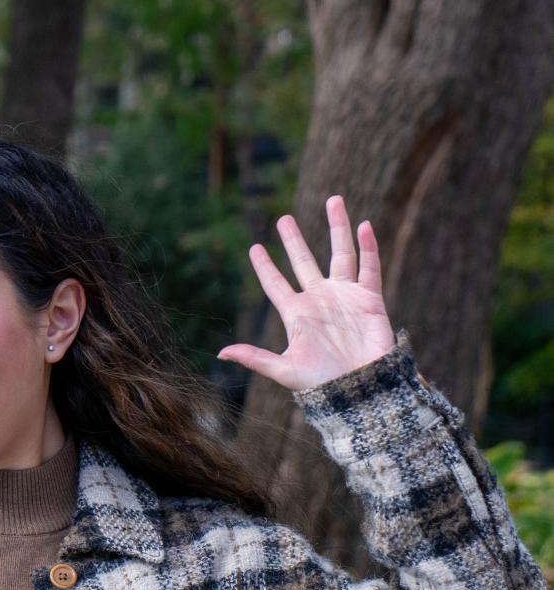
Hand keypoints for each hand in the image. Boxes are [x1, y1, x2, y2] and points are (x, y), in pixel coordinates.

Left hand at [216, 195, 395, 391]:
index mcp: (296, 314)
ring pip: (340, 254)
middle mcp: (319, 300)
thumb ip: (254, 358)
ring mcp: (344, 297)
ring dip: (337, 228)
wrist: (361, 389)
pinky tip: (363, 225)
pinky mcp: (369, 299)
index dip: (265, 267)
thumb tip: (221, 353)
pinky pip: (369, 267)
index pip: (276, 284)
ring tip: (334, 200)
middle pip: (304, 261)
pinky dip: (368, 246)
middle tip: (284, 217)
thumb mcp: (284, 370)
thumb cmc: (321, 383)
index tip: (254, 247)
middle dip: (294, 239)